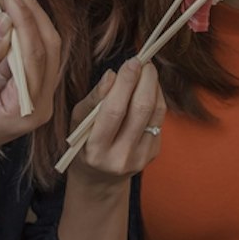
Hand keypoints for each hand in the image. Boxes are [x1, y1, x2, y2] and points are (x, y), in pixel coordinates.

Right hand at [0, 0, 61, 167]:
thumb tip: (3, 20)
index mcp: (28, 109)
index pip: (36, 54)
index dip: (25, 19)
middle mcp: (42, 101)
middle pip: (47, 43)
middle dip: (24, 10)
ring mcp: (39, 92)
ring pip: (41, 41)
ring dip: (17, 14)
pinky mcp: (30, 82)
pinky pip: (29, 47)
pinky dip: (12, 26)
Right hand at [68, 58, 164, 191]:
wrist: (100, 178)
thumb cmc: (84, 142)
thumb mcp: (79, 121)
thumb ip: (95, 99)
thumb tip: (112, 74)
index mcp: (96, 150)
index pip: (114, 110)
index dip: (126, 82)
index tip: (132, 61)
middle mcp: (120, 156)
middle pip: (140, 110)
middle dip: (146, 80)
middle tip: (144, 61)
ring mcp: (140, 157)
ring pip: (155, 112)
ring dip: (154, 86)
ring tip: (146, 71)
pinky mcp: (153, 153)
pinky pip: (159, 119)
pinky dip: (156, 99)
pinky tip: (147, 90)